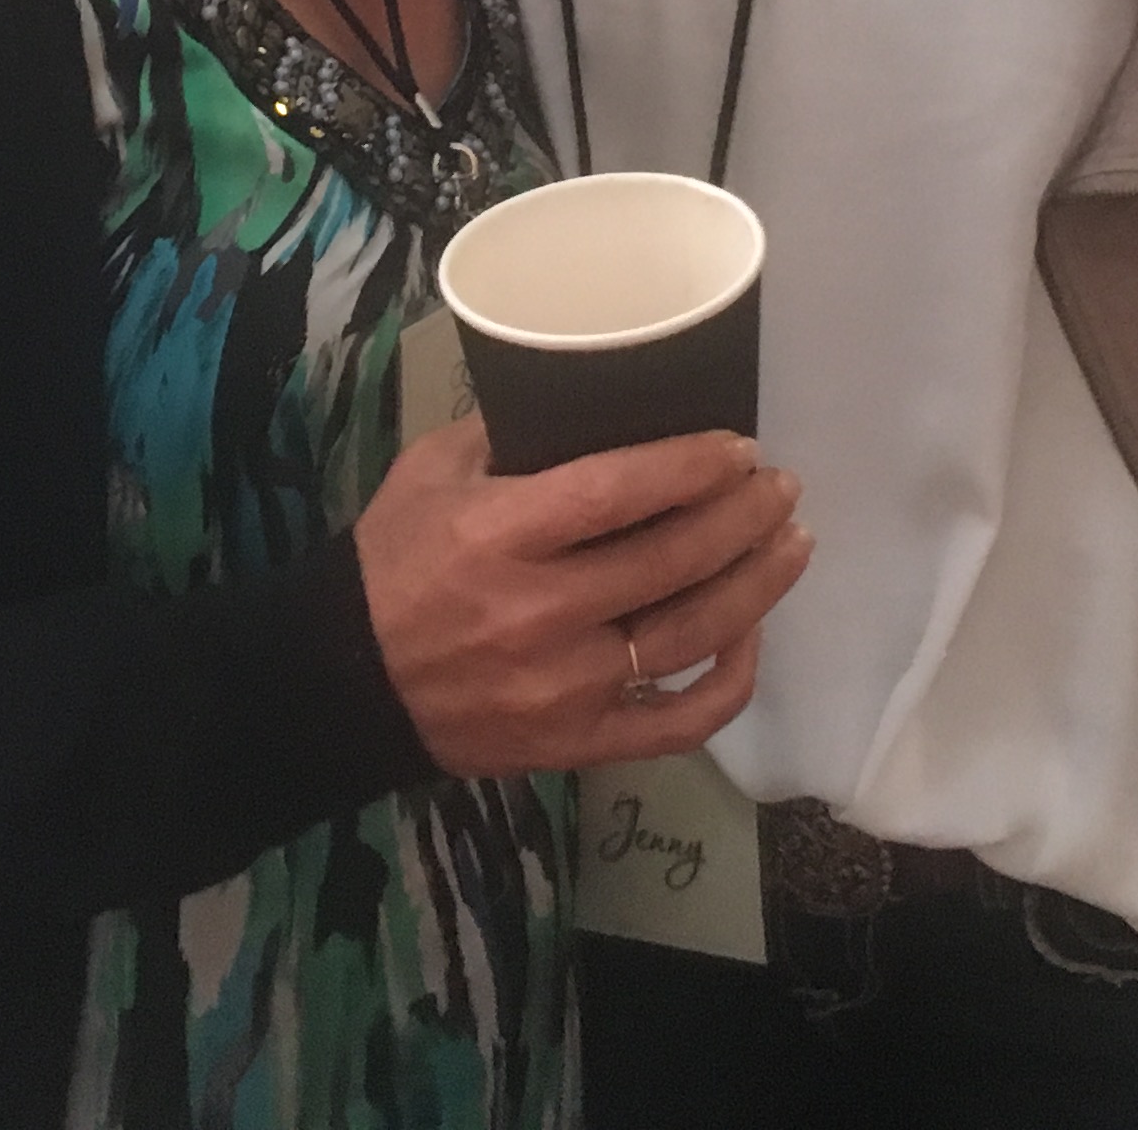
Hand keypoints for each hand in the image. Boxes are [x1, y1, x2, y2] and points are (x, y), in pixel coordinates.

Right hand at [355, 421, 811, 778]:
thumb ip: (507, 434)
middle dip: (742, 517)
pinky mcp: (578, 741)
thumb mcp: (429, 473)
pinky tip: (750, 636)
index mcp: (499, 536)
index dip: (691, 466)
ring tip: (792, 543)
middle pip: (672, 559)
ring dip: (757, 585)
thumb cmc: (390, 563)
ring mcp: (565, 687)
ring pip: (692, 635)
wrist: (344, 684)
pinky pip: (680, 721)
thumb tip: (588, 396)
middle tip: (779, 486)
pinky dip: (730, 680)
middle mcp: (539, 613)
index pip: (618, 492)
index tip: (739, 448)